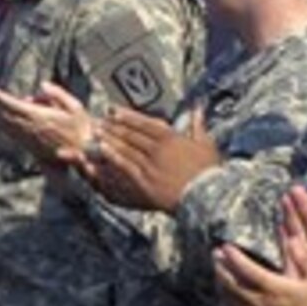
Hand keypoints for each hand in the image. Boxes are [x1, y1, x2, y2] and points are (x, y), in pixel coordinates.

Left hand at [0, 81, 93, 166]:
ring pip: (8, 127)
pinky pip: (14, 136)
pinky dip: (4, 127)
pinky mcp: (32, 148)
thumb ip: (58, 94)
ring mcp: (31, 140)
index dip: (1, 99)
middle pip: (8, 116)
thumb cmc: (82, 128)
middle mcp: (34, 129)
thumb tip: (42, 85)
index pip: (16, 106)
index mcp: (43, 117)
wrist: (85, 153)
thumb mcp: (76, 106)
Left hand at [86, 107, 217, 211]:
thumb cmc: (209, 172)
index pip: (145, 123)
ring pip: (126, 148)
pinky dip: (113, 156)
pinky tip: (102, 150)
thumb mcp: (206, 145)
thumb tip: (198, 108)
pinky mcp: (145, 182)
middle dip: (114, 126)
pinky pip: (125, 166)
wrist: (208, 197)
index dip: (128, 116)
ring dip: (110, 139)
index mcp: (172, 138)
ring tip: (97, 132)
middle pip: (132, 134)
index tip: (114, 110)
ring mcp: (150, 166)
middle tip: (100, 120)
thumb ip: (198, 125)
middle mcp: (159, 150)